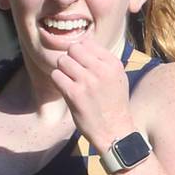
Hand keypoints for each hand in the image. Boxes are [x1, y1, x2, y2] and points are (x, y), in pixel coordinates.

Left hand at [50, 38, 135, 153]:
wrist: (114, 131)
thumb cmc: (114, 104)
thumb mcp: (117, 77)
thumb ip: (102, 61)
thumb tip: (82, 44)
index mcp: (113, 63)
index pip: (87, 43)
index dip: (80, 52)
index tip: (82, 64)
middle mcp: (101, 70)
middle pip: (73, 49)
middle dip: (70, 59)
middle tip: (73, 73)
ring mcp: (87, 81)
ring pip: (62, 61)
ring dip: (62, 70)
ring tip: (70, 81)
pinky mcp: (74, 94)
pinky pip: (56, 75)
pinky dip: (58, 81)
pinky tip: (66, 89)